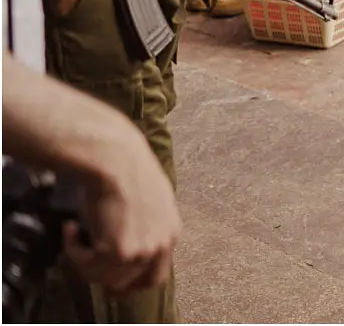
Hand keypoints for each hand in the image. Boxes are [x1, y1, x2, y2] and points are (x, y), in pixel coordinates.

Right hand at [65, 132, 181, 293]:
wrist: (115, 160)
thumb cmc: (127, 172)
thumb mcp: (150, 203)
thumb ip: (146, 228)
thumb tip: (125, 247)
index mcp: (172, 234)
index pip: (155, 276)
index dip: (130, 281)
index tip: (110, 277)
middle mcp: (161, 246)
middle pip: (130, 283)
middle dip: (104, 277)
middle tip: (84, 261)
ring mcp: (141, 251)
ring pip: (105, 279)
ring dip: (85, 262)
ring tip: (77, 235)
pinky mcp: (118, 252)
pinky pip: (86, 265)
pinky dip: (72, 249)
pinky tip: (71, 228)